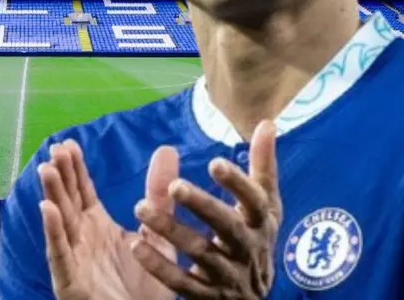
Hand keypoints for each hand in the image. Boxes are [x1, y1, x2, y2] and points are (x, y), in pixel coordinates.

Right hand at [38, 139, 181, 299]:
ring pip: (59, 221)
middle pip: (67, 200)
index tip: (67, 143)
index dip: (74, 168)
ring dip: (52, 195)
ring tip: (47, 169)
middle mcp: (81, 237)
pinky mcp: (70, 280)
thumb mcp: (156, 234)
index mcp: (96, 225)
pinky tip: (47, 208)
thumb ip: (158, 194)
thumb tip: (167, 150)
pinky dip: (52, 231)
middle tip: (55, 149)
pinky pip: (60, 253)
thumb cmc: (144, 287)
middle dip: (60, 175)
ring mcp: (73, 258)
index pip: (81, 190)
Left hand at [131, 120, 281, 299]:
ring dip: (171, 230)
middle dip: (203, 206)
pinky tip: (137, 245)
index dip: (238, 184)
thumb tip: (267, 122)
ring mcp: (228, 276)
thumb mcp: (263, 205)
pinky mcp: (207, 296)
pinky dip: (160, 266)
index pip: (255, 202)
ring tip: (140, 208)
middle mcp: (248, 249)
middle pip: (228, 228)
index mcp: (261, 223)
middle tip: (175, 186)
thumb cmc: (254, 238)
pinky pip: (183, 283)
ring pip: (200, 253)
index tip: (214, 163)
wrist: (251, 298)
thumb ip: (262, 166)